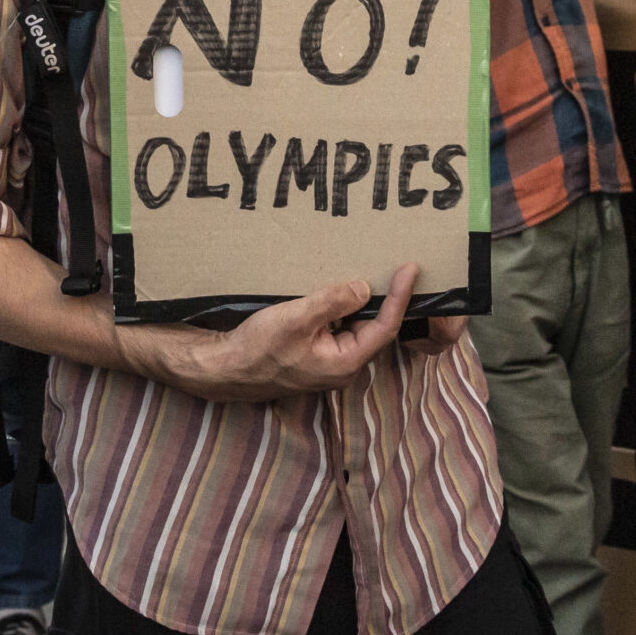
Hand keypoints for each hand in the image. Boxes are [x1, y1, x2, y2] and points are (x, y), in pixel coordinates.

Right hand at [127, 264, 419, 402]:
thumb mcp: (296, 319)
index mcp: (345, 362)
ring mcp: (329, 361)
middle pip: (373, 326)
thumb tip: (364, 288)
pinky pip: (338, 327)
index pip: (385, 326)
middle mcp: (343, 365)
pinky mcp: (315, 354)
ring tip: (371, 271)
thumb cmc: (257, 348)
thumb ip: (333, 302)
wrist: (224, 368)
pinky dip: (342, 308)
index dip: (401, 296)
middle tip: (397, 266)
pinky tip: (338, 288)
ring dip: (361, 302)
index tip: (411, 268)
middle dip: (385, 298)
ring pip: (355, 326)